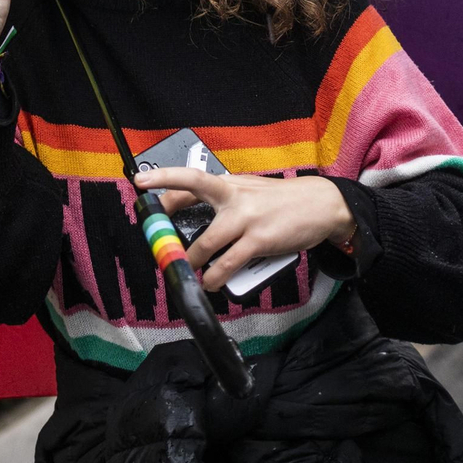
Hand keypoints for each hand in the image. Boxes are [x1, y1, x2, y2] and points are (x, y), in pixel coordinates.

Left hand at [131, 168, 355, 292]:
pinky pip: (229, 264)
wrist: (322, 205)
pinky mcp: (260, 240)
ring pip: (206, 244)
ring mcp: (246, 218)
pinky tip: (213, 283)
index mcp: (229, 183)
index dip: (162, 181)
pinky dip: (216, 278)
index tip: (140, 183)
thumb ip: (223, 201)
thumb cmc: (282, 201)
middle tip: (162, 247)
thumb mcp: (250, 191)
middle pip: (190, 205)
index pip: (189, 179)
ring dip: (194, 263)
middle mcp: (234, 196)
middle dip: (171, 229)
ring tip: (191, 273)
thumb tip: (193, 214)